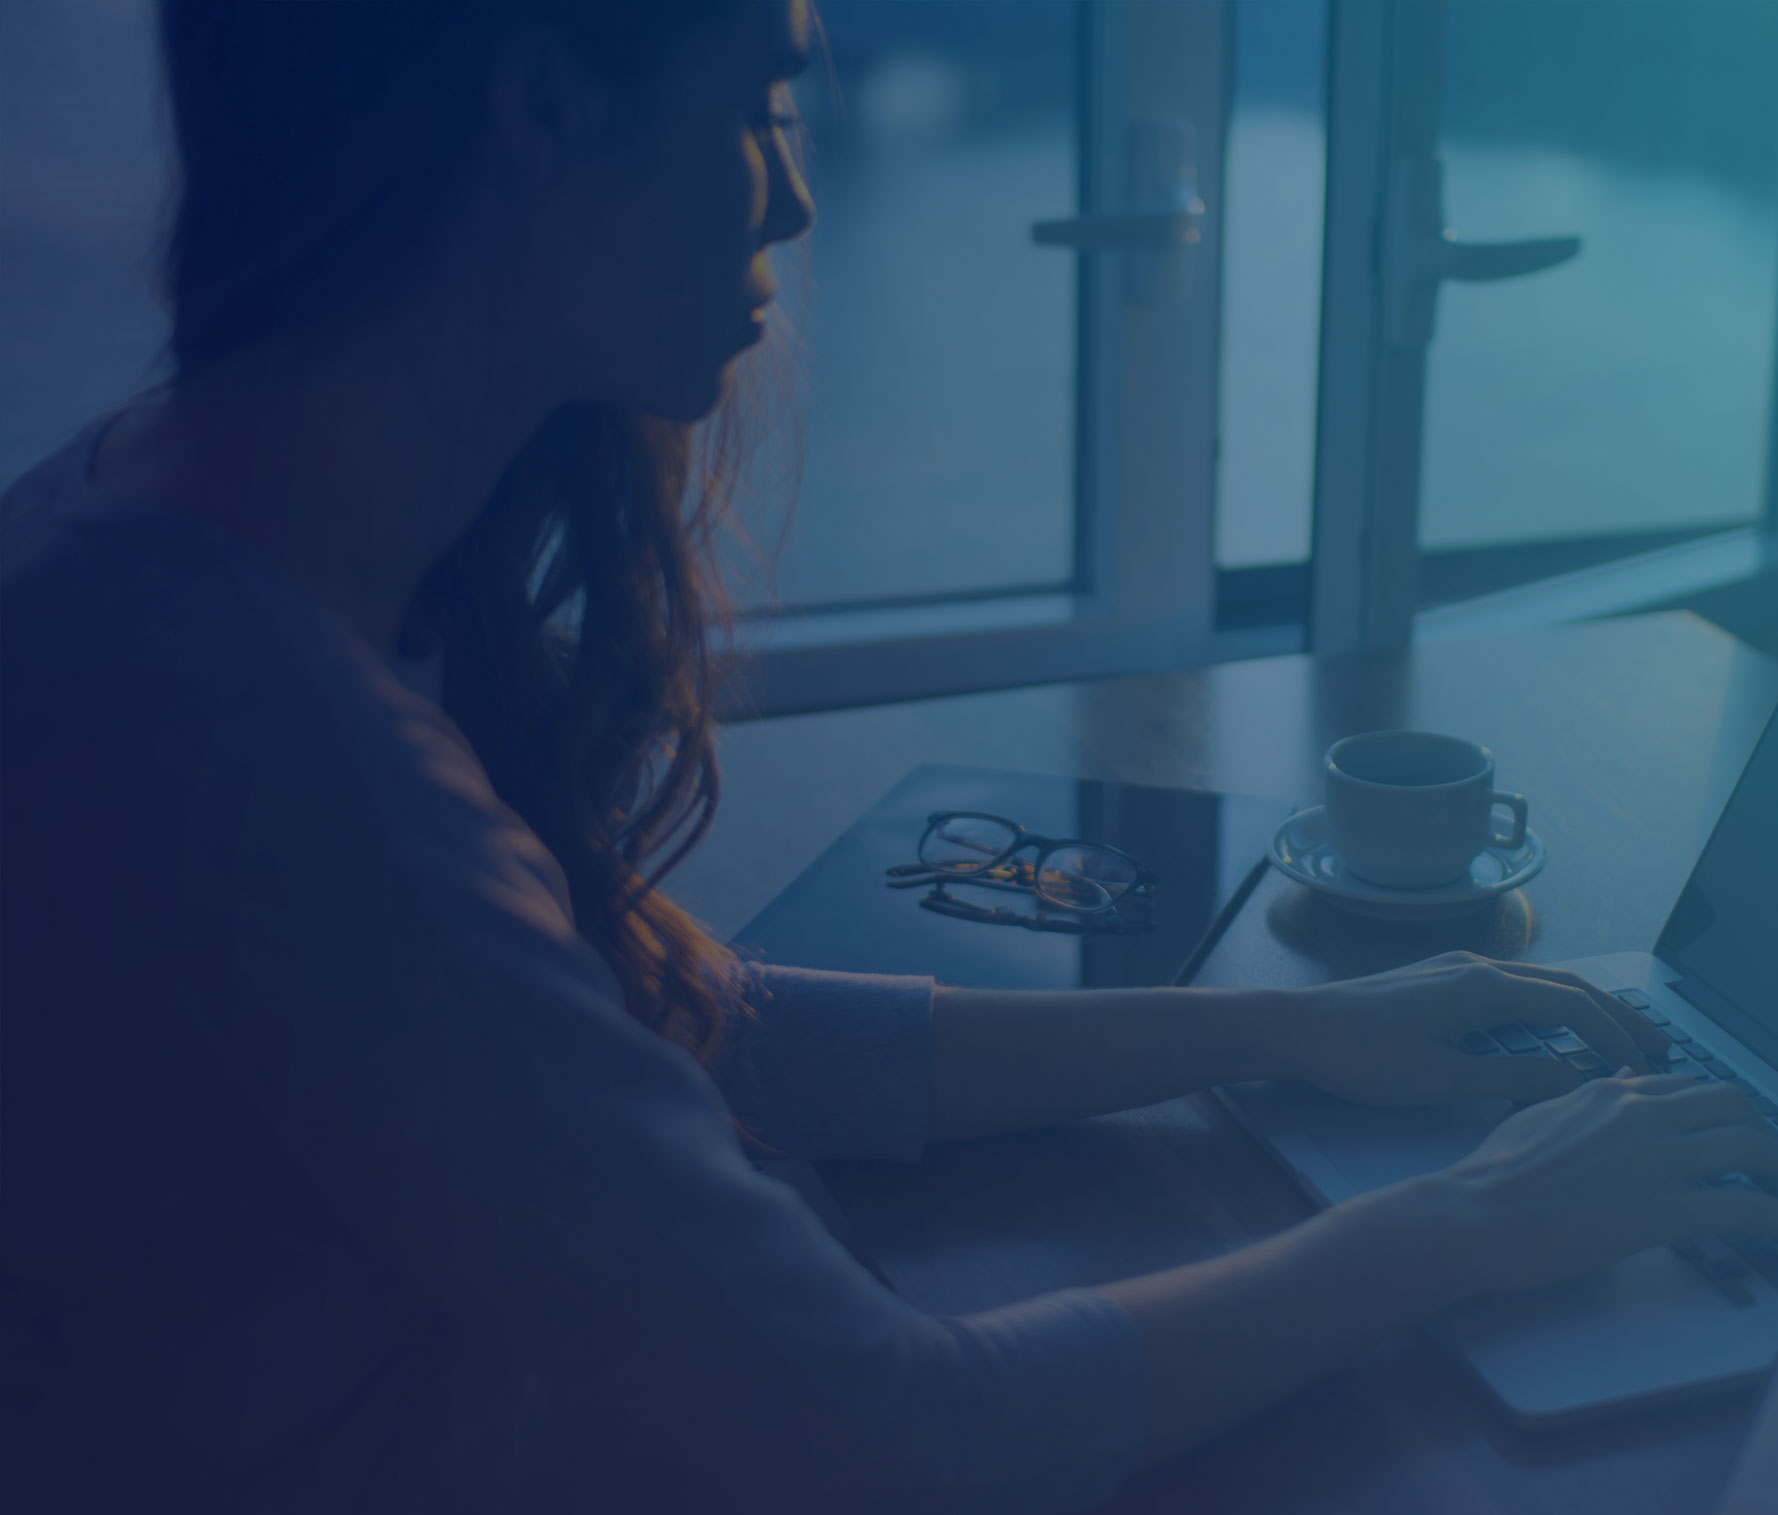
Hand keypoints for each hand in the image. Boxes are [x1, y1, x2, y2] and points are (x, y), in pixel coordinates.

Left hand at [1273, 952, 1669, 1107]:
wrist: (1295, 1028)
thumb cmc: (1360, 1058)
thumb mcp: (1440, 1080)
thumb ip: (1511, 1079)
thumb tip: (1576, 1082)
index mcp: (1482, 987)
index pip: (1571, 1005)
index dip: (1614, 1037)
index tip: (1644, 1072)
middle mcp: (1475, 966)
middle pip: (1565, 984)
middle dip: (1616, 1014)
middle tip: (1659, 1047)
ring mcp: (1455, 967)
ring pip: (1539, 981)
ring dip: (1584, 1007)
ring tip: (1619, 1038)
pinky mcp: (1438, 977)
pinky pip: (1512, 984)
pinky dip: (1548, 1004)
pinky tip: (1555, 1028)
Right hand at [1420, 1072, 1777, 1296]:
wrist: (1474, 1213)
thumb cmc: (1493, 1171)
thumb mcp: (1540, 1115)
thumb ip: (1588, 1098)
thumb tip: (1626, 1078)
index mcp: (1612, 1092)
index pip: (1689, 1085)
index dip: (1716, 1112)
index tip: (1727, 1136)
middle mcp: (1643, 1115)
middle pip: (1734, 1105)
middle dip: (1758, 1132)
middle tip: (1761, 1165)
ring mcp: (1658, 1160)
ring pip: (1753, 1148)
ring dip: (1774, 1170)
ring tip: (1774, 1193)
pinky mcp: (1666, 1211)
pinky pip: (1748, 1210)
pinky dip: (1774, 1221)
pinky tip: (1776, 1233)